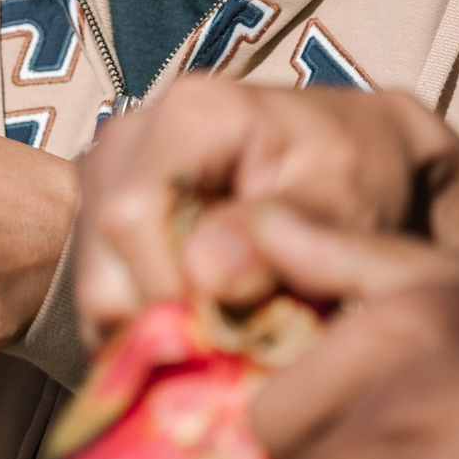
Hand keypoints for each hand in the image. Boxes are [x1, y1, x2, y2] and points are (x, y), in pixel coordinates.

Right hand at [74, 78, 458, 344]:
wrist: (356, 151)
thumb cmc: (360, 169)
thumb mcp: (349, 194)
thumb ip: (287, 230)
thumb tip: (207, 273)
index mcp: (190, 113)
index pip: (134, 216)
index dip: (174, 292)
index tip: (238, 336)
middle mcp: (128, 136)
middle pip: (105, 266)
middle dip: (171, 324)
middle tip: (243, 346)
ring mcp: (104, 177)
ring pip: (97, 293)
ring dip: (159, 333)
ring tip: (230, 333)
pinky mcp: (101, 219)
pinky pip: (103, 300)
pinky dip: (150, 328)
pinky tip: (207, 322)